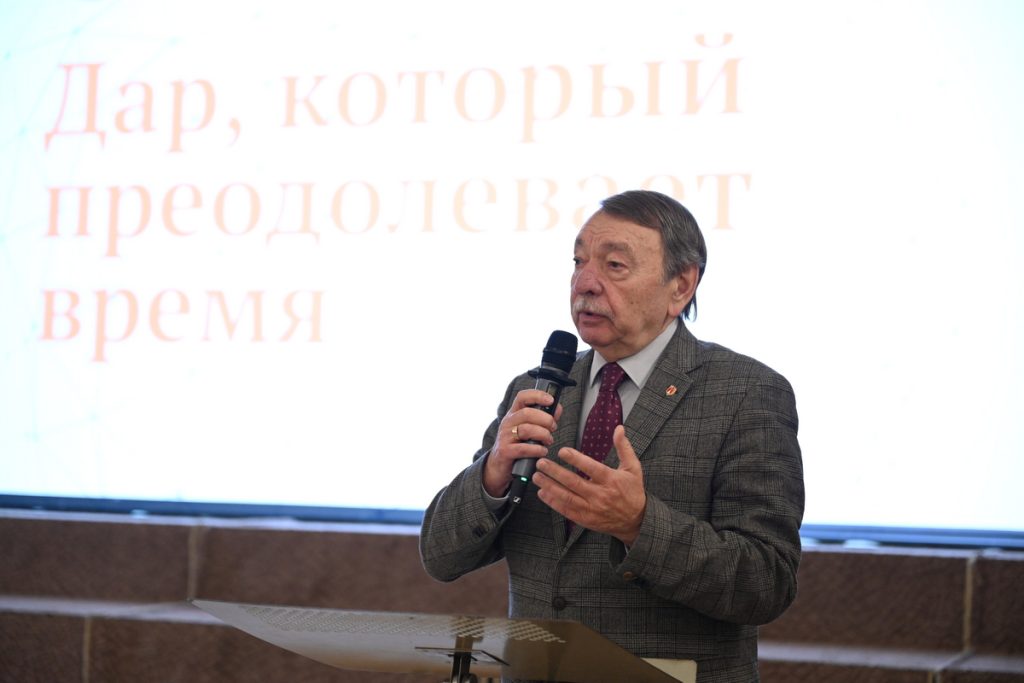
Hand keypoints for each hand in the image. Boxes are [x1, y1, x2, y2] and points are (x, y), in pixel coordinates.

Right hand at [483, 389, 563, 496]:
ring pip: (526, 430)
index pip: (522, 397)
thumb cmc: (518, 445)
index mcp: (514, 414)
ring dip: (543, 435)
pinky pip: (524, 448)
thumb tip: (557, 408)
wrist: (499, 466)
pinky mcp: (505, 451)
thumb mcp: (529, 429)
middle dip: (545, 419)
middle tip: (553, 427)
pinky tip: (542, 451)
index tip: (550, 400)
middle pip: (527, 413)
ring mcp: (505, 437)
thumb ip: (544, 418)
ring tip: (549, 440)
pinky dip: (537, 449)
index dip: (537, 395)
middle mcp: (508, 423)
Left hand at [534, 425, 646, 544]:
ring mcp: (592, 509)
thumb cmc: (633, 491)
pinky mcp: (586, 520)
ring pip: (567, 497)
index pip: (591, 468)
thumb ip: (624, 447)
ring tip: (537, 476)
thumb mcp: (633, 468)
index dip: (576, 459)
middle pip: (574, 483)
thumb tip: (619, 428)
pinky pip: (566, 511)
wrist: (636, 520)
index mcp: (611, 480)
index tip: (562, 451)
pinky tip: (543, 493)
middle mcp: (600, 495)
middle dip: (555, 472)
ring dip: (550, 487)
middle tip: (541, 463)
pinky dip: (553, 502)